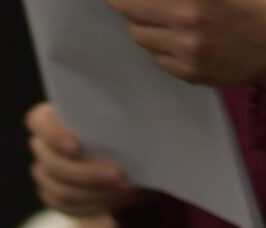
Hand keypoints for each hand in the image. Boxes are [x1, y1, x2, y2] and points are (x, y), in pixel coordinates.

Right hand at [26, 103, 144, 216]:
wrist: (132, 150)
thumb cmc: (126, 124)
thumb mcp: (124, 115)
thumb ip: (117, 116)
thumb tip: (126, 124)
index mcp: (50, 118)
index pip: (38, 123)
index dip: (53, 136)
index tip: (76, 147)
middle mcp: (43, 147)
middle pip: (52, 165)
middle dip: (86, 174)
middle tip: (119, 175)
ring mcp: (45, 175)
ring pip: (59, 192)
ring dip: (94, 193)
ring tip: (125, 189)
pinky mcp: (55, 197)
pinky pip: (67, 207)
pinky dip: (93, 206)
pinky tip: (116, 199)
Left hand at [107, 0, 265, 84]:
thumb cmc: (251, 5)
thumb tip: (154, 0)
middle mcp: (187, 22)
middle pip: (134, 15)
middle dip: (126, 5)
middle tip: (123, 1)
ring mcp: (186, 51)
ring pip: (142, 38)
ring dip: (143, 26)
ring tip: (160, 18)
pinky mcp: (189, 72)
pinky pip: (157, 58)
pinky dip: (159, 47)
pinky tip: (175, 39)